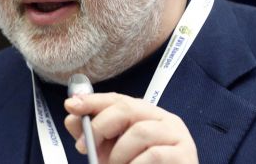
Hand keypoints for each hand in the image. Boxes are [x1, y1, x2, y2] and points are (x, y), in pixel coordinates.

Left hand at [64, 92, 197, 163]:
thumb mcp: (113, 154)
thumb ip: (95, 137)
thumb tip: (72, 118)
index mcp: (148, 116)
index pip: (119, 99)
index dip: (94, 101)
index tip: (71, 106)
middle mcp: (165, 120)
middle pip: (129, 108)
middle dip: (100, 126)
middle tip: (84, 147)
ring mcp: (178, 136)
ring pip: (140, 131)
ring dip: (118, 153)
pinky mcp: (185, 155)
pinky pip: (154, 154)